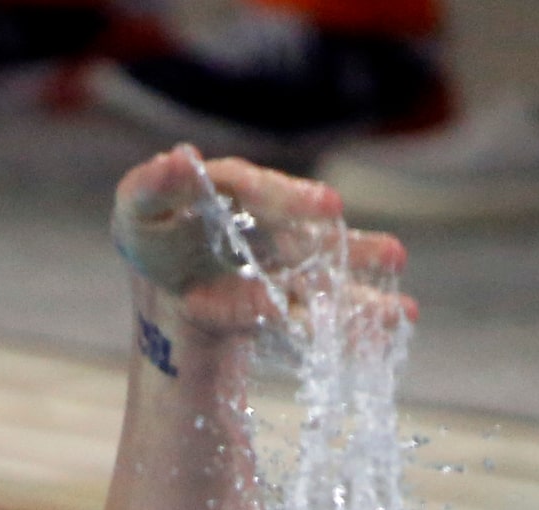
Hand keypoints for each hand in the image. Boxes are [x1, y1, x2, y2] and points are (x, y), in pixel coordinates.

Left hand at [111, 146, 409, 341]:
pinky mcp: (290, 303)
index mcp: (230, 192)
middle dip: (337, 238)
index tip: (329, 207)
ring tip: (398, 274)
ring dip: (359, 272)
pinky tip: (399, 318)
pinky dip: (356, 322)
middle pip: (304, 230)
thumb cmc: (153, 237)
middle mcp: (267, 223)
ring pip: (325, 270)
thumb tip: (181, 157)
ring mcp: (284, 264)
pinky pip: (322, 314)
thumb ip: (154, 185)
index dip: (289, 198)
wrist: (167, 282)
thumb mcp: (139, 210)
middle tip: (383, 248)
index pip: (255, 191)